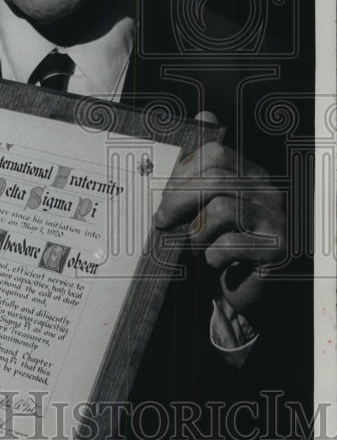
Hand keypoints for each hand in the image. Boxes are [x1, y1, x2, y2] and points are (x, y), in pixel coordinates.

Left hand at [153, 116, 285, 322]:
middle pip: (215, 178)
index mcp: (250, 176)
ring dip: (197, 233)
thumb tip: (187, 146)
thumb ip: (197, 183)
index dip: (183, 173)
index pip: (216, 153)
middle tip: (162, 222)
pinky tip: (214, 264)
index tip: (164, 198)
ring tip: (195, 248)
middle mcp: (267, 192)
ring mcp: (275, 219)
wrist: (247, 293)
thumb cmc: (221, 249)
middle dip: (178, 200)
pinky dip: (212, 257)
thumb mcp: (205, 212)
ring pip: (221, 209)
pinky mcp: (276, 249)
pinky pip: (231, 244)